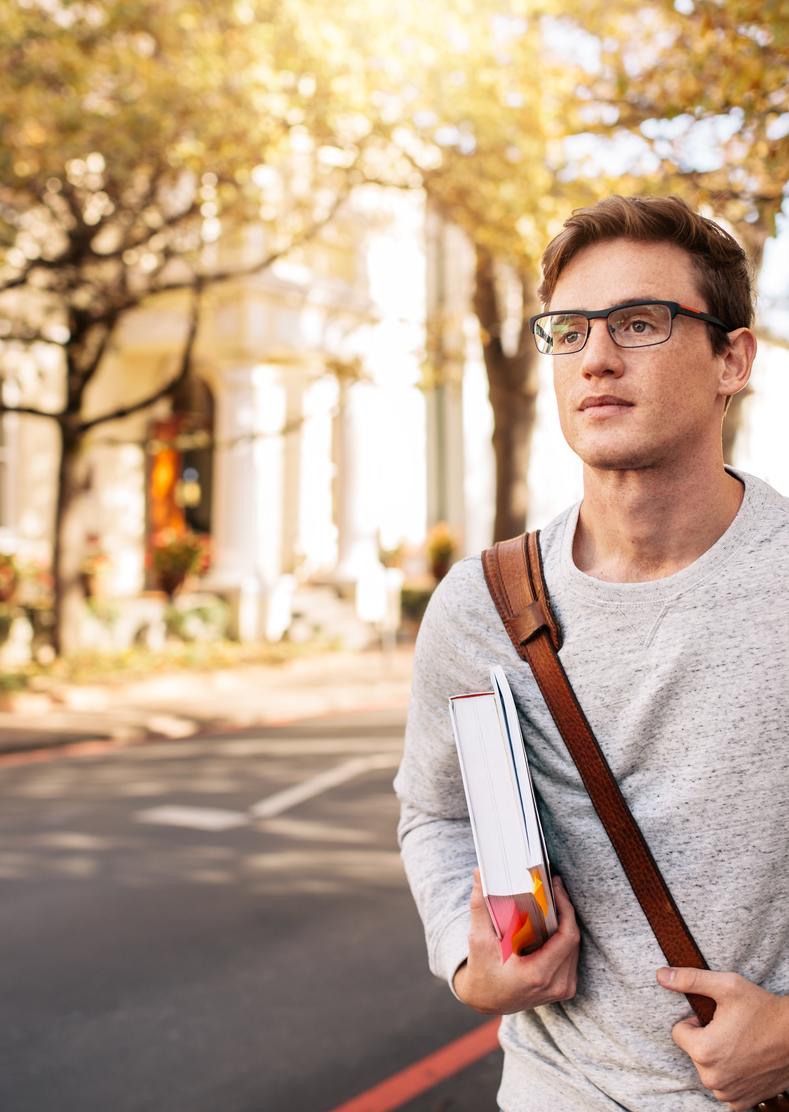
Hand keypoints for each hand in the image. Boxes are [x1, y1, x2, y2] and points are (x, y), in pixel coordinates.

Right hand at [453, 869, 579, 1015]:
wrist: (485, 1001)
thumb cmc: (481, 973)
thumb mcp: (478, 940)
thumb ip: (480, 906)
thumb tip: (479, 875)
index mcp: (537, 975)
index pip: (567, 937)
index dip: (566, 908)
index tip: (557, 887)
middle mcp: (555, 985)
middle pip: (573, 940)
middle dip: (566, 910)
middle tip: (554, 888)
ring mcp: (562, 989)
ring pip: (575, 947)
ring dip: (566, 923)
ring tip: (553, 902)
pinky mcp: (564, 988)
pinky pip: (572, 956)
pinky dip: (565, 938)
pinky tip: (553, 923)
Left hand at [657, 966, 788, 1109]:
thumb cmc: (762, 1009)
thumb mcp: (726, 986)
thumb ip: (690, 980)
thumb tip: (660, 975)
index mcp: (703, 1051)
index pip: (679, 1032)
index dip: (695, 1022)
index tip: (716, 1018)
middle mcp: (713, 1078)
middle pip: (693, 1052)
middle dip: (706, 1040)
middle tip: (732, 1031)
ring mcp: (728, 1093)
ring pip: (708, 1070)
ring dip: (719, 1059)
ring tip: (741, 1045)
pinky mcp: (742, 1102)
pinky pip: (723, 1088)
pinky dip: (731, 1076)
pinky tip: (746, 1063)